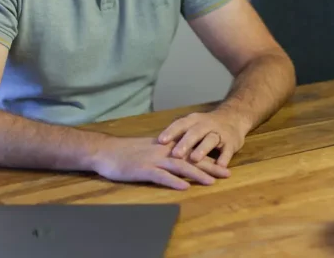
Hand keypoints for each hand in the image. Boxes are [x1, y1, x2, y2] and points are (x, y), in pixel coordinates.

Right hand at [91, 136, 229, 189]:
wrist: (105, 150)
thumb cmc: (126, 152)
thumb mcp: (150, 149)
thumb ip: (166, 153)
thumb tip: (180, 159)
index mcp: (167, 146)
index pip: (192, 152)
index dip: (209, 158)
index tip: (225, 164)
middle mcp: (164, 151)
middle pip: (191, 158)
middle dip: (210, 166)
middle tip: (227, 173)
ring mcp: (153, 160)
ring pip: (180, 166)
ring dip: (197, 174)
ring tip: (212, 181)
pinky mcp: (143, 169)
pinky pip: (160, 176)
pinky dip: (173, 181)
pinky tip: (184, 187)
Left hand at [158, 110, 248, 166]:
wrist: (234, 117)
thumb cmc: (206, 126)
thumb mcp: (193, 126)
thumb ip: (178, 136)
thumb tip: (156, 148)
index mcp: (194, 120)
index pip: (180, 124)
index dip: (171, 132)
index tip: (160, 141)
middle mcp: (206, 125)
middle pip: (195, 132)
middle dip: (185, 143)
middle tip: (175, 154)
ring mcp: (220, 133)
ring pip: (211, 139)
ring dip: (202, 149)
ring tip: (195, 159)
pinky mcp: (231, 143)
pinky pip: (227, 150)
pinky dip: (224, 158)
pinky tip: (220, 166)